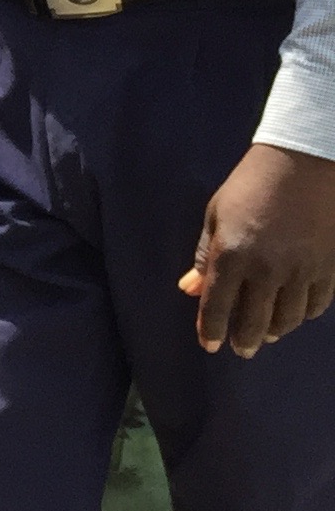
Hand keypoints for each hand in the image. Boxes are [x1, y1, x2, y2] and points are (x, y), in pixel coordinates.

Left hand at [178, 141, 334, 355]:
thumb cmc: (251, 184)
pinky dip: (303, 314)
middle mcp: (266, 269)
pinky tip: (295, 313)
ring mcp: (301, 271)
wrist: (304, 161)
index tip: (209, 346)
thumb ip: (204, 255)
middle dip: (244, 341)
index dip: (211, 332)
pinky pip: (316, 305)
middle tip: (240, 350)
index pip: (217, 308)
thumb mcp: (217, 214)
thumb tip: (190, 290)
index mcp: (232, 255)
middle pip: (253, 323)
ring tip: (266, 334)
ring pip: (287, 320)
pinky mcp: (328, 267)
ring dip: (274, 331)